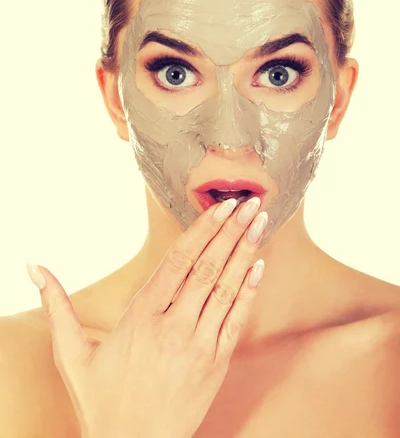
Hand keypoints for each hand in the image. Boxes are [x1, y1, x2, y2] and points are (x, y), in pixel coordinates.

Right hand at [27, 196, 267, 437]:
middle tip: (251, 202)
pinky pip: (236, 320)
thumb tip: (34, 267)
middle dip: (232, 231)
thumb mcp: (72, 354)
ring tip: (260, 222)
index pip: (178, 260)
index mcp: (141, 317)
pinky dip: (249, 291)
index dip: (203, 229)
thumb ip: (58, 306)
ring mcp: (199, 345)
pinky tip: (259, 265)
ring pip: (227, 288)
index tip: (221, 206)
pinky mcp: (216, 364)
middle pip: (208, 268)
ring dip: (245, 252)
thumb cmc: (102, 402)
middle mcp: (174, 326)